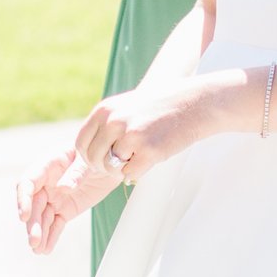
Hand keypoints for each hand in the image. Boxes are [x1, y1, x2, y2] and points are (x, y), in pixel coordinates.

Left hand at [18, 80, 225, 250]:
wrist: (194, 102)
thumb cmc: (161, 106)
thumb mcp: (125, 107)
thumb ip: (106, 124)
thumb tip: (86, 154)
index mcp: (104, 110)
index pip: (81, 144)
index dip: (89, 157)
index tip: (103, 160)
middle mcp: (113, 121)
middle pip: (93, 160)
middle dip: (105, 168)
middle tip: (122, 164)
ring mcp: (131, 135)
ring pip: (111, 169)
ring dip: (122, 169)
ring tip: (138, 157)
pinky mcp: (148, 150)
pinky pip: (130, 174)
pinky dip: (139, 171)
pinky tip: (151, 157)